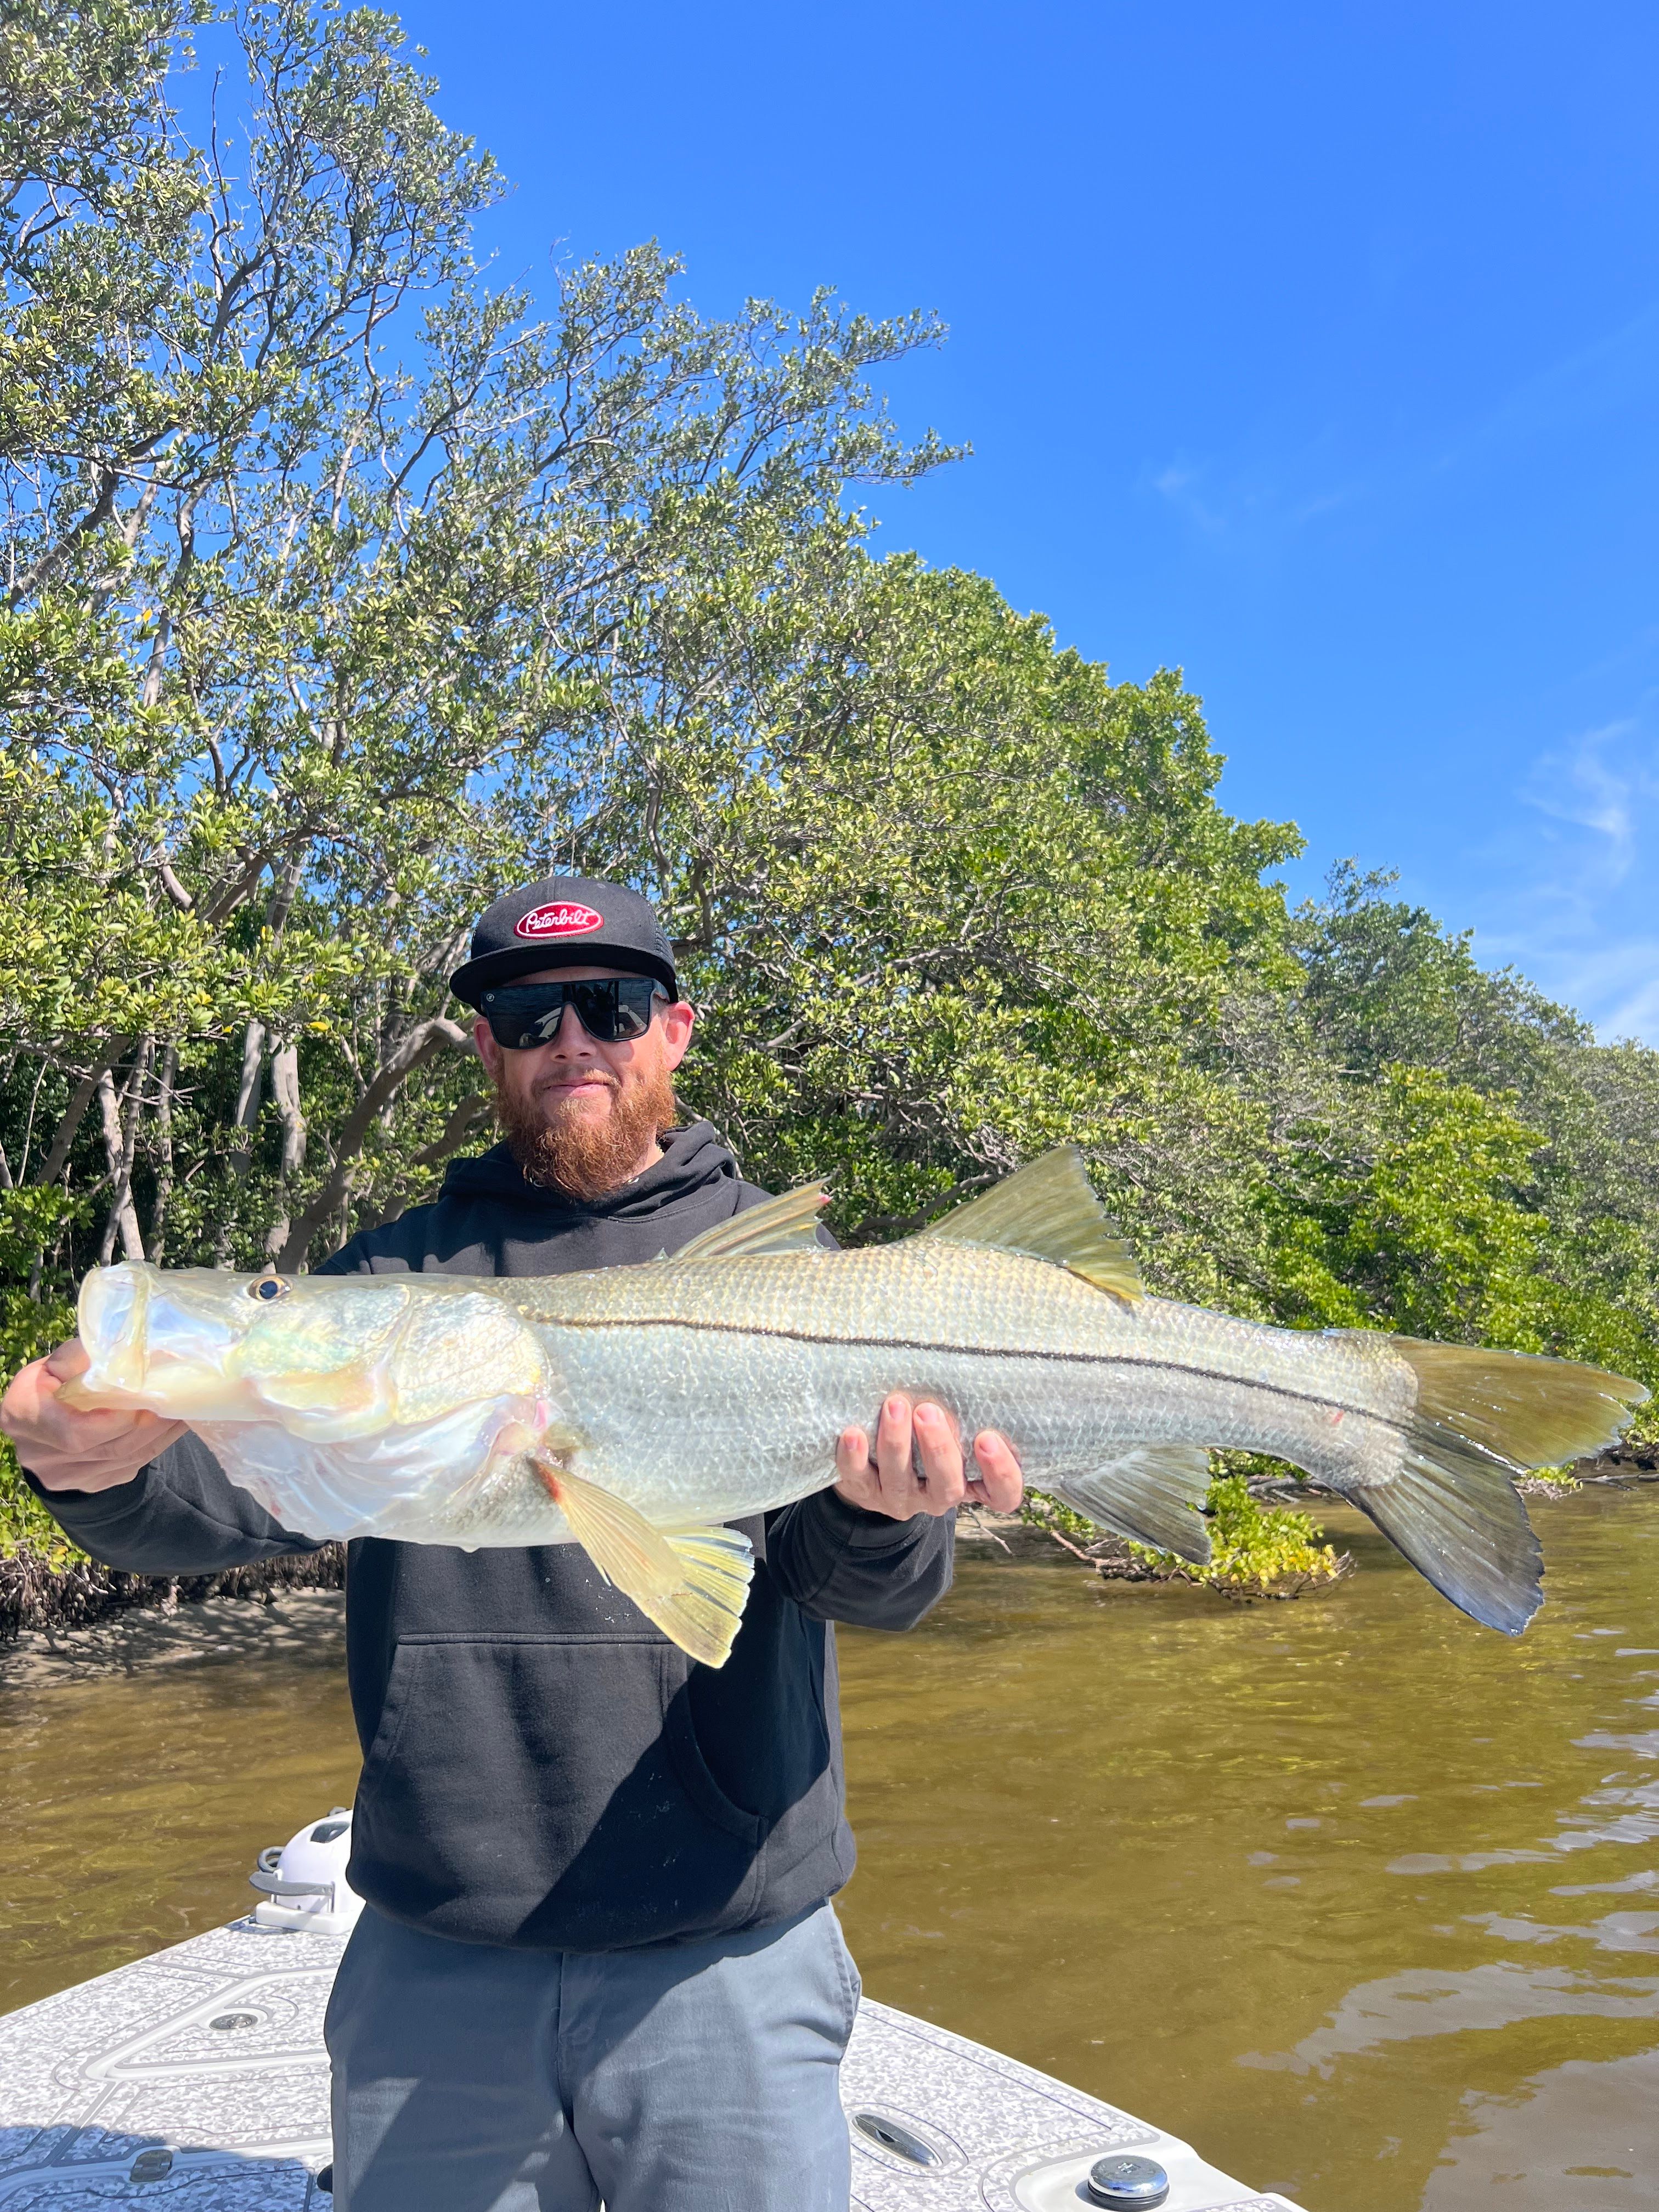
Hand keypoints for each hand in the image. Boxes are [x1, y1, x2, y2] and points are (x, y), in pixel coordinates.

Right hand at [0, 1339, 184, 1493]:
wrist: (42, 1425)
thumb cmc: (51, 1386)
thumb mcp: (55, 1365)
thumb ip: (80, 1359)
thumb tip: (122, 1352)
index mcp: (24, 1416)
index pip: (77, 1431)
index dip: (118, 1418)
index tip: (147, 1392)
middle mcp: (41, 1455)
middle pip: (110, 1446)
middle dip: (150, 1421)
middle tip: (178, 1395)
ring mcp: (67, 1477)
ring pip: (127, 1457)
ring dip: (162, 1431)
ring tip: (184, 1405)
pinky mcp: (92, 1484)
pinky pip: (133, 1465)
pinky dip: (158, 1443)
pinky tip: (173, 1423)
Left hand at [834, 1394, 1023, 1520]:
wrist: (872, 1467)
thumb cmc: (924, 1436)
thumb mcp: (951, 1428)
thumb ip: (963, 1412)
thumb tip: (969, 1365)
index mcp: (970, 1482)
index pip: (1002, 1494)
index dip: (1002, 1474)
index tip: (987, 1438)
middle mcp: (938, 1496)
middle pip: (947, 1487)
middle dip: (938, 1449)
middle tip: (928, 1412)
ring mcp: (900, 1499)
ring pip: (901, 1481)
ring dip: (896, 1442)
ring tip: (895, 1406)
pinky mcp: (865, 1492)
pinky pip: (858, 1479)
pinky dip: (854, 1457)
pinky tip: (853, 1434)